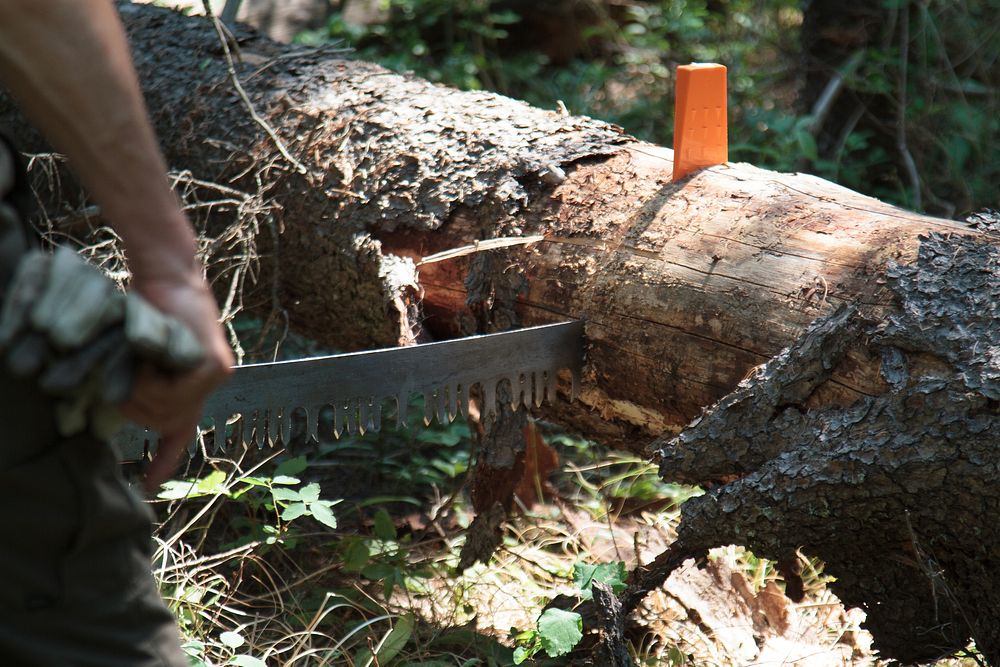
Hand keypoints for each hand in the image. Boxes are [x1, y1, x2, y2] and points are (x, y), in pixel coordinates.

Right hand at [122, 267, 233, 490]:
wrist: (168, 279)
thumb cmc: (147, 313)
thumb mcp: (138, 354)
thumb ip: (138, 382)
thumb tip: (119, 410)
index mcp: (189, 388)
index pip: (179, 434)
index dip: (163, 462)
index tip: (147, 487)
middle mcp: (208, 386)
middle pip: (162, 423)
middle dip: (135, 404)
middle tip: (127, 374)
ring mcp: (217, 377)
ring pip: (166, 411)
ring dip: (142, 388)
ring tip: (139, 360)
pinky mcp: (217, 368)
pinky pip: (175, 393)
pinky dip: (154, 378)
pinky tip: (152, 359)